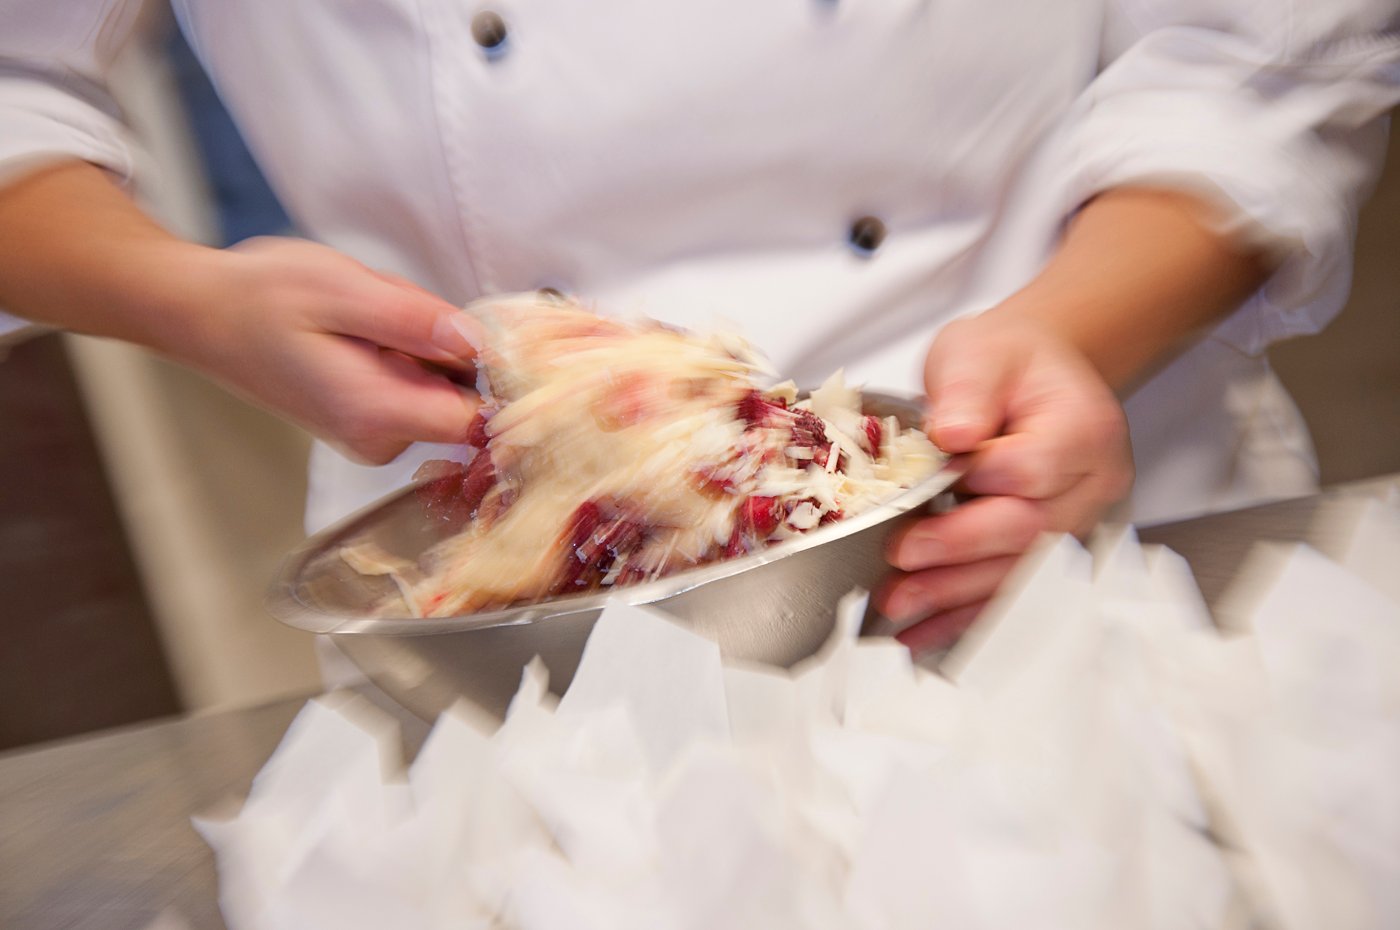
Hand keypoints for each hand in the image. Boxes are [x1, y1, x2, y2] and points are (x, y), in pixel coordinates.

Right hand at [168, 237, 483, 463]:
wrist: (203, 314)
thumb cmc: (259, 297)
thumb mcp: (341, 288)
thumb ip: (414, 318)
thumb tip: (478, 340)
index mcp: (375, 413)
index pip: (479, 422)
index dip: (494, 376)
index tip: (477, 333)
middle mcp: (380, 440)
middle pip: (464, 396)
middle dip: (446, 344)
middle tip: (391, 311)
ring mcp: (376, 437)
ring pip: (442, 385)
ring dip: (422, 343)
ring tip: (365, 317)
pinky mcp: (372, 424)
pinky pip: (418, 384)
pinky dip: (404, 350)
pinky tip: (361, 331)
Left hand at [875, 313, 1133, 652]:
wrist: (1028, 378)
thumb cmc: (1005, 365)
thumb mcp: (978, 353)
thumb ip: (966, 390)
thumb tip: (952, 436)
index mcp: (1084, 428)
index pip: (1036, 469)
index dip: (983, 482)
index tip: (933, 485)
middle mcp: (1093, 485)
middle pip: (1030, 530)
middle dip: (959, 550)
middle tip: (901, 558)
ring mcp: (1076, 525)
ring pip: (1020, 572)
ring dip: (956, 596)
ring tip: (899, 604)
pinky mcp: (1049, 554)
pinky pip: (1009, 592)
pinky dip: (964, 616)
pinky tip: (923, 632)